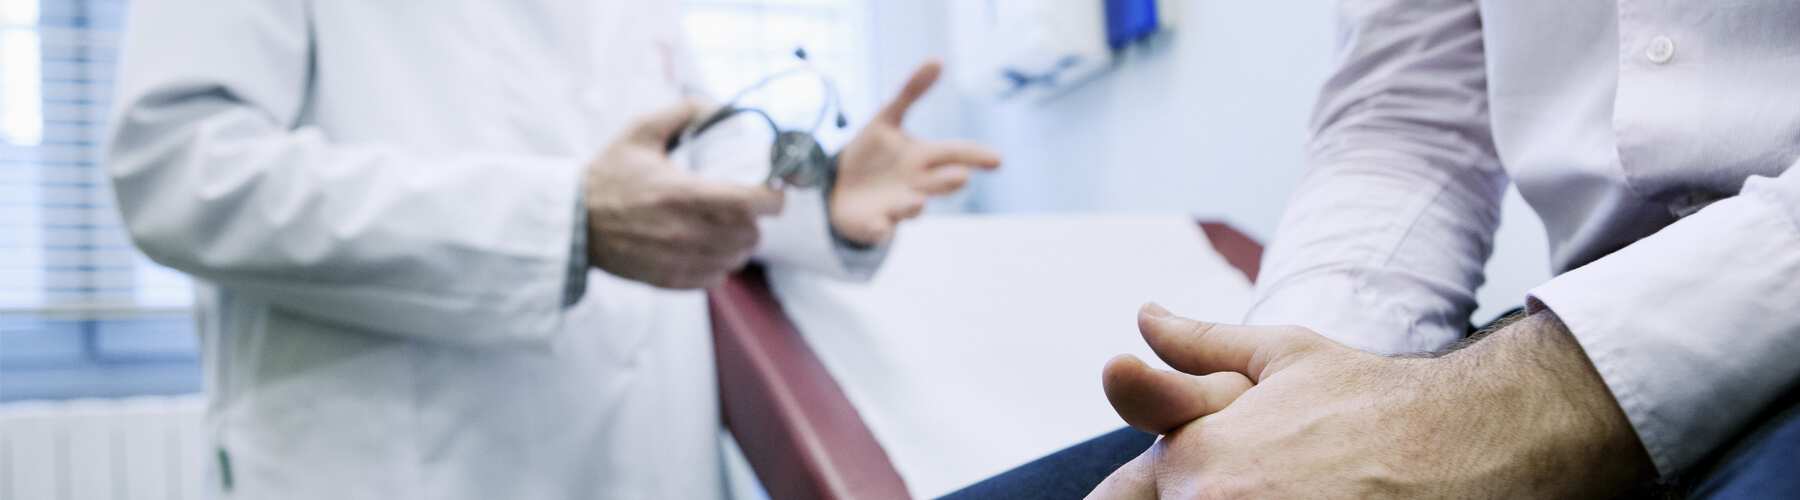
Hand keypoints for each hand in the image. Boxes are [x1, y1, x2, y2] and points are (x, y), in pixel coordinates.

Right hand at [585, 100, 783, 288]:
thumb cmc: (609, 174)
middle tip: (745, 207)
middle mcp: (683, 232)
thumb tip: (719, 106)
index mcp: (682, 193)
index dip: (773, 198)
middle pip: (750, 234)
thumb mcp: (640, 131)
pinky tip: (708, 248)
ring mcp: (677, 260)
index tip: (774, 191)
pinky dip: (720, 264)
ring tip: (727, 227)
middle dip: (756, 220)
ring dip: (740, 243)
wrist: (573, 221)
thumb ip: (683, 112)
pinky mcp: (669, 280)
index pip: (750, 203)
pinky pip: (716, 279)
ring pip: (737, 259)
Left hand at [831, 60, 1000, 245]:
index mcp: (923, 159)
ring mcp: (896, 206)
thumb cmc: (872, 155)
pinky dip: (879, 228)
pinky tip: (878, 226)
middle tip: (961, 176)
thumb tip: (938, 59)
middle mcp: (916, 184)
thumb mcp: (886, 118)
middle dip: (949, 181)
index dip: (976, 156)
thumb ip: (911, 91)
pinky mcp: (874, 223)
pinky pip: (878, 228)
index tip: (998, 160)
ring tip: (917, 201)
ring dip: (914, 204)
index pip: (954, 154)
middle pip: (938, 183)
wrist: (840, 188)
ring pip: (910, 207)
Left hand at [1089, 303, 1654, 498]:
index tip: (1195, 485)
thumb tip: (1145, 319)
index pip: (1120, 498)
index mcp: (1193, 461)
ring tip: (1307, 491)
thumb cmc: (1372, 401)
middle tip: (1281, 481)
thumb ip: (1199, 348)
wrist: (1469, 441)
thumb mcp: (1283, 358)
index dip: (1148, 493)